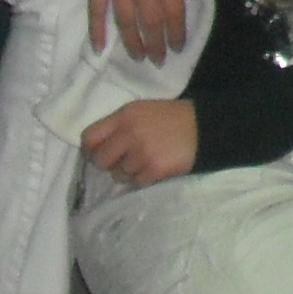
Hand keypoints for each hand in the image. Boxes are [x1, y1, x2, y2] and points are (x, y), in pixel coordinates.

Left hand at [80, 97, 199, 187]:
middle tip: (122, 161)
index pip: (89, 137)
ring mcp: (141, 152)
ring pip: (118, 174)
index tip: (98, 153)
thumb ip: (118, 125)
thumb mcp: (141, 111)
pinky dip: (143, 178)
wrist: (203, 126)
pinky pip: (135, 182)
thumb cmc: (170, 118)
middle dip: (108, 163)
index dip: (90, 149)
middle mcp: (129, 132)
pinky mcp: (153, 168)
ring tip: (144, 161)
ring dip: (128, 172)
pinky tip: (154, 167)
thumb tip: (96, 148)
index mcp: (125, 115)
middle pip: (100, 159)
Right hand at [87, 0, 192, 60]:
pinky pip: (96, 10)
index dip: (177, 33)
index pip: (174, 12)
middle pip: (151, 22)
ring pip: (126, 21)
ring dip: (132, 43)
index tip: (178, 48)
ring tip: (138, 58)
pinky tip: (100, 48)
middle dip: (156, 45)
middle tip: (158, 60)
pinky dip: (96, 30)